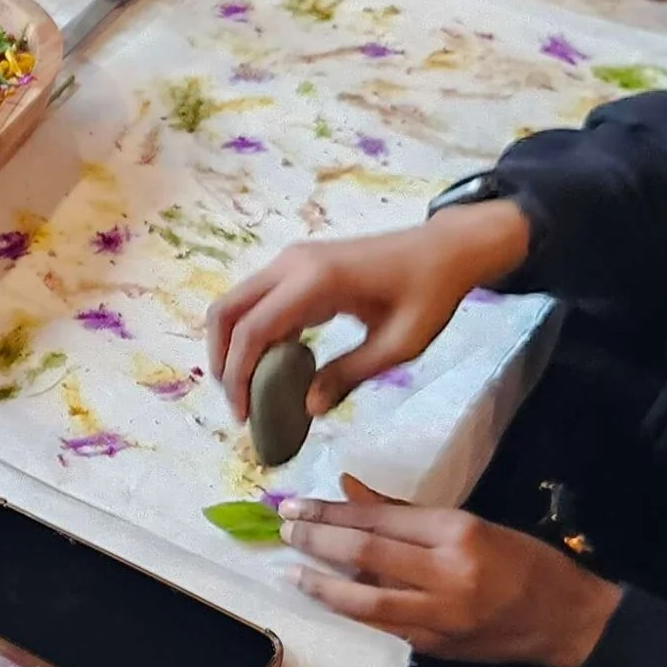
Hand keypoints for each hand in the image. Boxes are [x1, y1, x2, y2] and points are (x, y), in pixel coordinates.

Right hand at [207, 204, 527, 420]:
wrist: (445, 250)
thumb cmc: (429, 294)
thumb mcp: (397, 344)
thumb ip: (349, 374)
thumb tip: (307, 408)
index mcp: (315, 280)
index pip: (252, 330)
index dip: (238, 375)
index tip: (243, 415)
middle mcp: (292, 264)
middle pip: (226, 311)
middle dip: (222, 361)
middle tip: (238, 404)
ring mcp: (292, 262)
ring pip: (237, 305)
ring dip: (234, 347)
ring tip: (250, 391)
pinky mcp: (298, 268)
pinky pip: (259, 302)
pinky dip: (253, 335)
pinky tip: (274, 368)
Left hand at [278, 480, 621, 666]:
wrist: (566, 619)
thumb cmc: (524, 561)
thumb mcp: (472, 523)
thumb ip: (405, 513)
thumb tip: (347, 489)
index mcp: (458, 533)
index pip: (379, 520)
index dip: (331, 513)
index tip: (295, 505)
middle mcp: (448, 574)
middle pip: (365, 555)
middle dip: (318, 541)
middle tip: (284, 529)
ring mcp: (441, 616)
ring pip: (366, 600)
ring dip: (322, 585)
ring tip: (293, 570)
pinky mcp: (437, 647)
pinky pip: (383, 628)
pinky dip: (350, 614)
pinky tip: (326, 601)